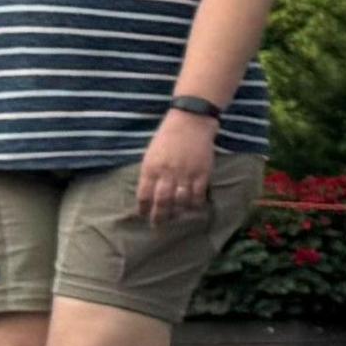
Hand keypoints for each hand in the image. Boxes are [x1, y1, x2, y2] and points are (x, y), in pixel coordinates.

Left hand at [134, 110, 217, 225]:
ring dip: (177, 212)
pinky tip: (193, 207)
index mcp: (151, 168)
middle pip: (161, 202)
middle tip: (158, 225)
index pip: (144, 195)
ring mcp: (185, 173)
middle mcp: (167, 173)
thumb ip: (150, 172)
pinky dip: (195, 204)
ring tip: (176, 218)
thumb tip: (149, 192)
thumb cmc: (168, 135)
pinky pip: (198, 194)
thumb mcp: (151, 153)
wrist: (191, 120)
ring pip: (180, 201)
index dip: (143, 208)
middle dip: (159, 216)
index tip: (144, 215)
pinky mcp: (202, 172)